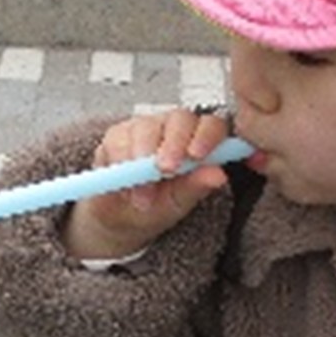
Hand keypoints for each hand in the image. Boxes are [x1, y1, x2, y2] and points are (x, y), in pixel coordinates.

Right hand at [61, 108, 232, 261]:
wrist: (122, 217)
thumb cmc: (157, 206)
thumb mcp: (178, 203)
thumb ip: (196, 186)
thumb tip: (218, 175)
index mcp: (198, 141)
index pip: (210, 125)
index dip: (206, 135)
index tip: (197, 155)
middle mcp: (173, 128)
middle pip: (179, 119)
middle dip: (172, 144)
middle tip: (165, 170)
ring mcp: (145, 127)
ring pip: (146, 128)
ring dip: (142, 160)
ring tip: (142, 195)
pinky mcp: (117, 134)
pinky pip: (119, 140)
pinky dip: (120, 163)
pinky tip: (124, 185)